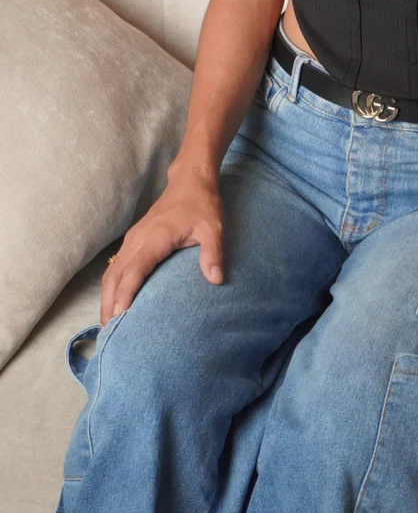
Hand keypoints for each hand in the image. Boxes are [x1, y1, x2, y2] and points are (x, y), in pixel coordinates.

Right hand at [100, 165, 224, 326]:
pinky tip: (115, 301)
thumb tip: (216, 279)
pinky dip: (112, 286)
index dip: (125, 295)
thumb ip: (213, 253)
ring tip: (107, 323)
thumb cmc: (202, 204)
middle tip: (109, 332)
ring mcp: (133, 238)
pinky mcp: (133, 239)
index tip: (119, 317)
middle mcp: (138, 239)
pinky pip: (116, 266)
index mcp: (155, 238)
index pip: (134, 270)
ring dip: (107, 297)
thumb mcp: (213, 227)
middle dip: (109, 304)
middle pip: (115, 276)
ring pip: (111, 272)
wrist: (190, 180)